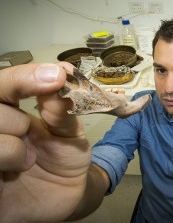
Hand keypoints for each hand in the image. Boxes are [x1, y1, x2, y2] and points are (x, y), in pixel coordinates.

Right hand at [0, 63, 90, 221]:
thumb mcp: (70, 133)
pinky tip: (14, 174)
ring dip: (13, 148)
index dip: (23, 78)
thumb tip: (61, 72)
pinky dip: (5, 163)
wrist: (66, 195)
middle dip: (15, 120)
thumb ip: (62, 109)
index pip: (3, 84)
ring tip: (28, 161)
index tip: (56, 77)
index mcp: (9, 110)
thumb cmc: (65, 158)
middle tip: (29, 134)